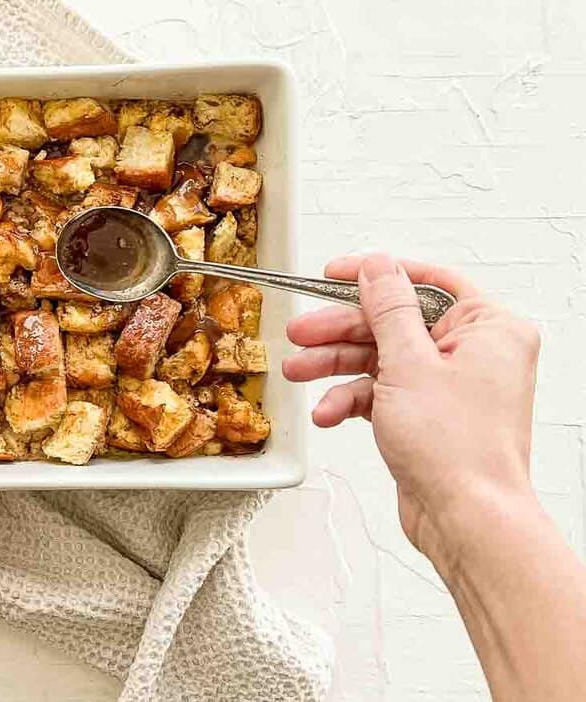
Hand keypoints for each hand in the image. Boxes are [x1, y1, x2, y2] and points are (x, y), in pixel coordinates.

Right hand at [282, 254, 540, 568]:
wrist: (466, 519)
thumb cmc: (459, 450)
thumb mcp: (409, 364)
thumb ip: (389, 310)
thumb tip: (377, 268)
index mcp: (488, 328)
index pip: (426, 282)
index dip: (376, 275)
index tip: (335, 274)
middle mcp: (473, 353)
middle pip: (394, 322)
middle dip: (341, 332)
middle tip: (302, 332)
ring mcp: (449, 385)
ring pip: (381, 358)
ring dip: (336, 367)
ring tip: (299, 371)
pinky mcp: (427, 414)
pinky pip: (382, 392)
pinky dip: (352, 401)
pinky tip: (330, 413)